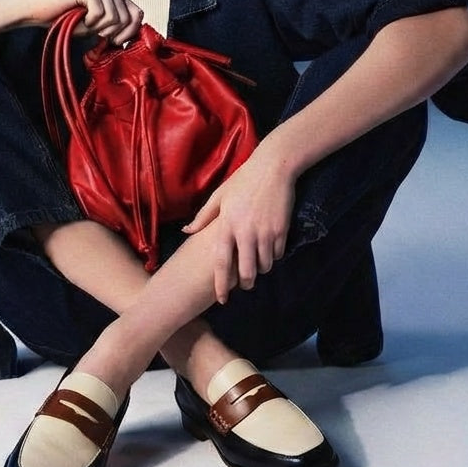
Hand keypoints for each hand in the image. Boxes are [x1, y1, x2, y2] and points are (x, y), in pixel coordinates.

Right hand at [27, 0, 142, 45]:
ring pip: (115, 17)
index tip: (114, 42)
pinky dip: (89, 22)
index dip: (130, 32)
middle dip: (111, 32)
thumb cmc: (68, 21)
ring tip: (84, 22)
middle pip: (128, 18)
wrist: (40, 12)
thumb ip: (117, 26)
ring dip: (98, 28)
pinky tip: (78, 17)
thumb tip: (137, 33)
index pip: (138, 14)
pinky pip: (100, 14)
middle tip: (94, 32)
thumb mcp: (98, 27)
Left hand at [182, 147, 296, 304]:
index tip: (222, 299)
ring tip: (257, 263)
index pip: (221, 262)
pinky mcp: (281, 231)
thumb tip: (186, 232)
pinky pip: (277, 254)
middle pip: (246, 272)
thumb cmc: (243, 180)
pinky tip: (269, 248)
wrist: (273, 167)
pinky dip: (273, 256)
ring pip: (264, 266)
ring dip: (261, 269)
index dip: (221, 284)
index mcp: (226, 225)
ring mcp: (265, 233)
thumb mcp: (220, 196)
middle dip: (246, 283)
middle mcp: (245, 232)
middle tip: (246, 284)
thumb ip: (203, 217)